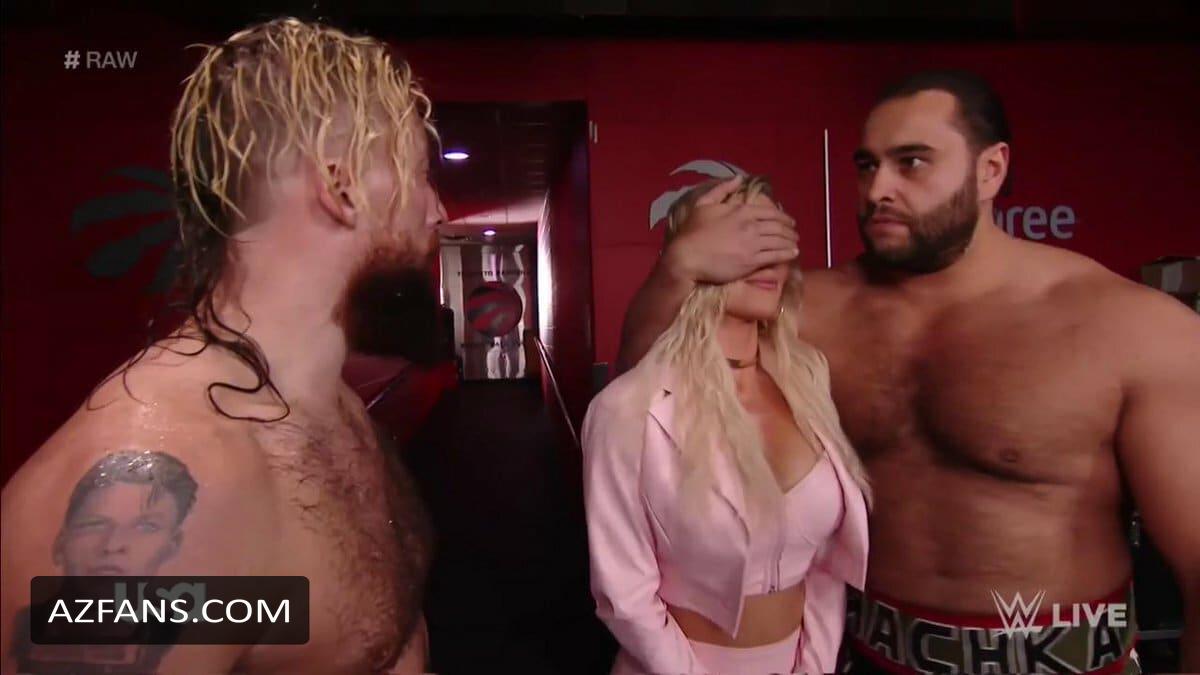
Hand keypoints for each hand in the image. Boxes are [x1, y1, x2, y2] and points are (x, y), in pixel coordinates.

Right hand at [662, 177, 798, 283]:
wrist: (687, 256)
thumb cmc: (693, 231)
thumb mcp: (703, 203)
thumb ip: (722, 189)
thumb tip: (738, 178)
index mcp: (742, 210)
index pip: (770, 212)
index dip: (783, 217)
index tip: (789, 221)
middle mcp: (751, 226)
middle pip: (778, 226)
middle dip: (790, 230)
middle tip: (795, 233)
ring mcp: (752, 244)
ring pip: (779, 240)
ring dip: (790, 241)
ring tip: (795, 244)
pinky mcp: (751, 261)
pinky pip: (775, 256)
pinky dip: (787, 253)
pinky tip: (793, 253)